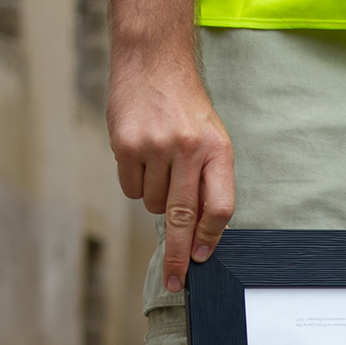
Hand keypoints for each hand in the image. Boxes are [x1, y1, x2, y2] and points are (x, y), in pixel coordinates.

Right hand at [108, 53, 234, 293]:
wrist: (153, 61)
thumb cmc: (185, 108)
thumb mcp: (210, 139)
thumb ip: (208, 182)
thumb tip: (198, 234)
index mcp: (217, 150)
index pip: (219, 207)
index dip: (210, 238)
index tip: (201, 259)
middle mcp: (188, 149)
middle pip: (184, 218)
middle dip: (179, 257)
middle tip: (176, 283)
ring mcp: (155, 147)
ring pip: (153, 204)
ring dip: (154, 198)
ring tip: (158, 165)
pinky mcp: (126, 145)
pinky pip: (130, 189)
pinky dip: (135, 183)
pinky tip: (140, 157)